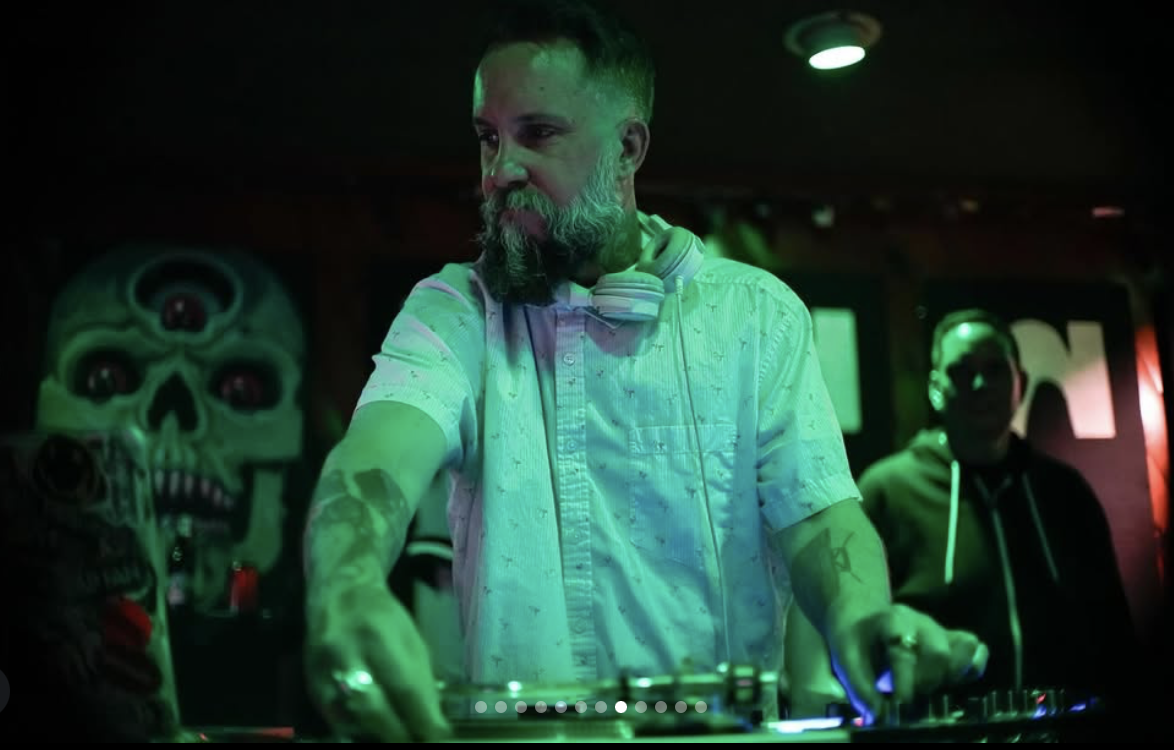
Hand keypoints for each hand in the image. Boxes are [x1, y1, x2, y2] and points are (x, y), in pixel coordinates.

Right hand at [304, 580, 453, 741]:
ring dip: (377, 737)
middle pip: (373, 709)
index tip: (441, 738)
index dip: (423, 719)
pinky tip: (372, 737)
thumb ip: (420, 678)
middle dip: (399, 735)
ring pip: (350, 719)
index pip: (404, 687)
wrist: (339, 593)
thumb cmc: (384, 616)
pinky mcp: (310, 686)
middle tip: (420, 743)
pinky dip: (356, 733)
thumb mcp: (410, 638)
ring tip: (399, 739)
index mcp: (378, 635)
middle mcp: (346, 654)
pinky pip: (334, 720)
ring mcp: (322, 672)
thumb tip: (433, 723)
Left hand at [827, 603, 987, 723]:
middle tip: (911, 696)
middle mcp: (920, 622)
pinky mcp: (953, 639)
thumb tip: (880, 718)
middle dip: (927, 682)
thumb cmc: (855, 640)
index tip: (898, 704)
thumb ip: (861, 690)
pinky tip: (951, 681)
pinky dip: (971, 668)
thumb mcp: (846, 660)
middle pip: (939, 653)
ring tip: (932, 688)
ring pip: (964, 648)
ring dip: (952, 676)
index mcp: (891, 621)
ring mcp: (940, 629)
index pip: (905, 651)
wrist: (862, 617)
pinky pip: (976, 649)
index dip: (904, 682)